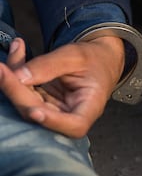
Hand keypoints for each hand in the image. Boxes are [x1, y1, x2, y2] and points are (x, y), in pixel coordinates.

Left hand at [0, 36, 124, 137]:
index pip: (75, 124)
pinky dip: (17, 74)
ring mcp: (55, 110)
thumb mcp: (76, 56)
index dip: (53, 122)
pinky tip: (17, 52)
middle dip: (18, 92)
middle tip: (3, 70)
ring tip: (14, 51)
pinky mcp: (44, 102)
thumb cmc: (93, 58)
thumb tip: (18, 76)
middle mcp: (72, 113)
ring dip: (13, 81)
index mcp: (91, 105)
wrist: (97, 58)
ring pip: (28, 104)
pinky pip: (26, 92)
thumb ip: (49, 65)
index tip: (34, 111)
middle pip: (41, 113)